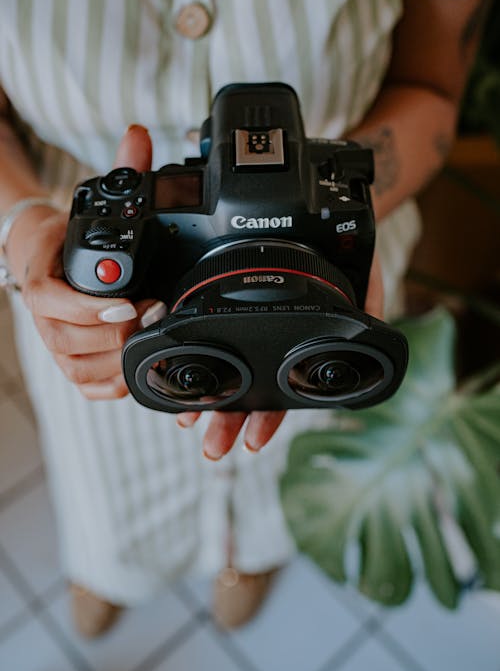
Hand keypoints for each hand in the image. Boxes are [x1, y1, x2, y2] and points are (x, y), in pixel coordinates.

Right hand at [7, 125, 156, 398]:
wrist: (46, 258)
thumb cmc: (69, 237)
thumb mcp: (94, 202)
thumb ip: (120, 171)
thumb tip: (139, 134)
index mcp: (44, 279)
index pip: (51, 301)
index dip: (87, 308)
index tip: (127, 303)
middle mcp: (46, 317)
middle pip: (69, 341)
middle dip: (115, 334)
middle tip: (153, 313)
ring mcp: (58, 343)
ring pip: (78, 367)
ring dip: (117, 360)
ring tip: (149, 336)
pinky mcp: (72, 361)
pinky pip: (85, 386)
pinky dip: (111, 386)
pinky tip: (135, 370)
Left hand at [177, 251, 384, 460]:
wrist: (323, 223)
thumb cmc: (343, 253)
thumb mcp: (363, 280)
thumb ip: (370, 309)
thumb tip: (374, 325)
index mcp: (298, 349)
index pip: (281, 393)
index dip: (265, 420)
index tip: (250, 442)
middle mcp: (271, 345)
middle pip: (248, 391)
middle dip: (229, 422)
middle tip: (214, 447)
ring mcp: (249, 328)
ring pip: (224, 368)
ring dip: (208, 397)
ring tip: (192, 421)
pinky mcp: (228, 302)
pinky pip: (208, 329)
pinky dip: (195, 351)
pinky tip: (181, 366)